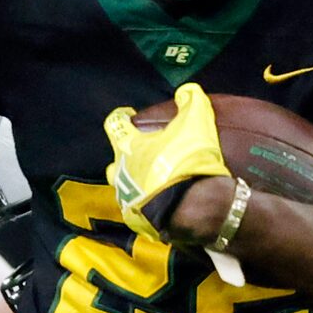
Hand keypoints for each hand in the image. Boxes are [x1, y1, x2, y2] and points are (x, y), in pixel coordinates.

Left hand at [104, 83, 228, 239]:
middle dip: (124, 157)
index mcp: (130, 147)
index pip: (115, 125)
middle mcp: (122, 173)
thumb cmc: (189, 162)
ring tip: (151, 182)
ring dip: (134, 183)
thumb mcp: (197, 123)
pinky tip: (160, 206)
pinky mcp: (138, 221)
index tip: (127, 115)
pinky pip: (138, 211)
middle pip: (115, 161)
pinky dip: (147, 207)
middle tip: (141, 154)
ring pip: (124, 188)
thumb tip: (187, 91)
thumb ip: (192, 102)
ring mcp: (127, 199)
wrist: (194, 209)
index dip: (121, 117)